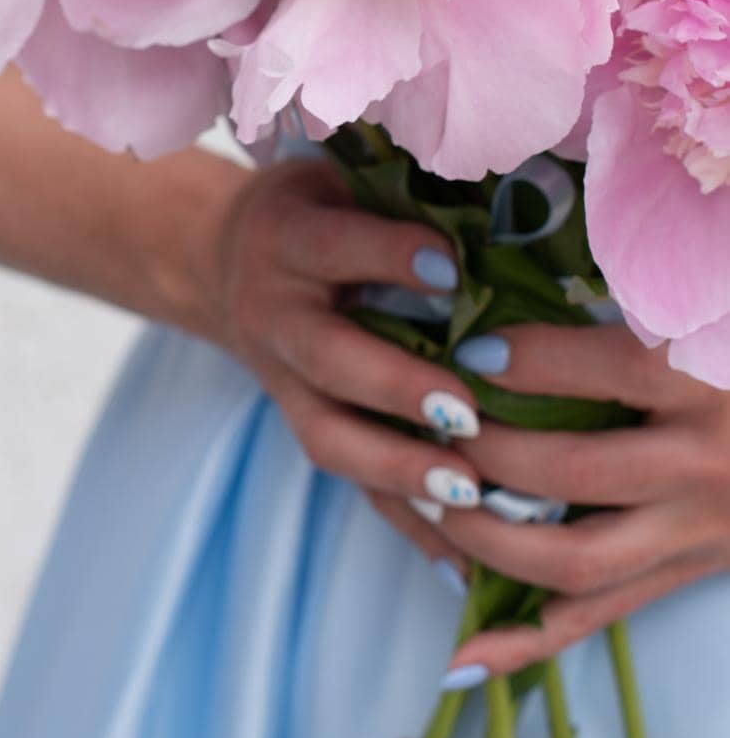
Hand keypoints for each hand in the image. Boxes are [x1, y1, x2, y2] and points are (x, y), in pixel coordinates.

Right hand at [211, 157, 479, 552]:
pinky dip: (406, 524)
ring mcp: (282, 381)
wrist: (225, 259)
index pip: (335, 246)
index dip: (390, 255)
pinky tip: (464, 559)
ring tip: (469, 494)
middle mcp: (275, 312)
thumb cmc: (317, 207)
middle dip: (396, 387)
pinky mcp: (300, 426)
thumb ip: (396, 196)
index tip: (453, 270)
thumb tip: (510, 207)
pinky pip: (350, 484)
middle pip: (328, 358)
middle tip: (466, 412)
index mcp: (287, 237)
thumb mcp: (337, 178)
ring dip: (399, 470)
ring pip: (329, 436)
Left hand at [432, 323, 729, 680]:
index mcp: (699, 383)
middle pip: (570, 470)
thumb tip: (523, 282)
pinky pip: (596, 618)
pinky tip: (462, 660)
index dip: (522, 358)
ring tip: (430, 501)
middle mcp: (700, 465)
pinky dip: (526, 642)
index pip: (599, 370)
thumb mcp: (697, 310)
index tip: (465, 350)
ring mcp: (695, 533)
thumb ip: (631, 289)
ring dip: (487, 537)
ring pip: (574, 558)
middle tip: (431, 426)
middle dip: (484, 452)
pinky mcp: (684, 575)